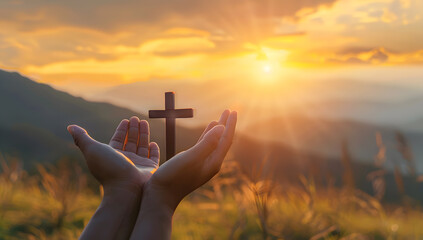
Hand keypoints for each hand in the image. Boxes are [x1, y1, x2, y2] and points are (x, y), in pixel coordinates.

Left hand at [67, 117, 158, 192]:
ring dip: (143, 134)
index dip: (121, 130)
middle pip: (130, 141)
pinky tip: (152, 143)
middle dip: (133, 129)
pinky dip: (153, 150)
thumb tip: (70, 127)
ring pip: (142, 146)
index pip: (118, 139)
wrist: (126, 189)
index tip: (126, 120)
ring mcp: (138, 165)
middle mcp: (125, 160)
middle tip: (136, 118)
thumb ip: (82, 138)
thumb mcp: (93, 150)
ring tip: (144, 122)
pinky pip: (153, 158)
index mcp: (112, 155)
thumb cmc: (109, 168)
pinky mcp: (150, 169)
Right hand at [129, 110, 236, 239]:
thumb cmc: (173, 178)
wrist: (159, 197)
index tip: (233, 111)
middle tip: (230, 111)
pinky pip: (204, 146)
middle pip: (222, 141)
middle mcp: (210, 164)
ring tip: (221, 117)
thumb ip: (206, 143)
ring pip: (213, 143)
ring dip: (218, 129)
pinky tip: (208, 130)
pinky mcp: (192, 164)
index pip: (225, 140)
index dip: (229, 125)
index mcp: (213, 162)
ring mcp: (201, 164)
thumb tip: (221, 128)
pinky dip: (207, 136)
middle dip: (226, 125)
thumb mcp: (190, 158)